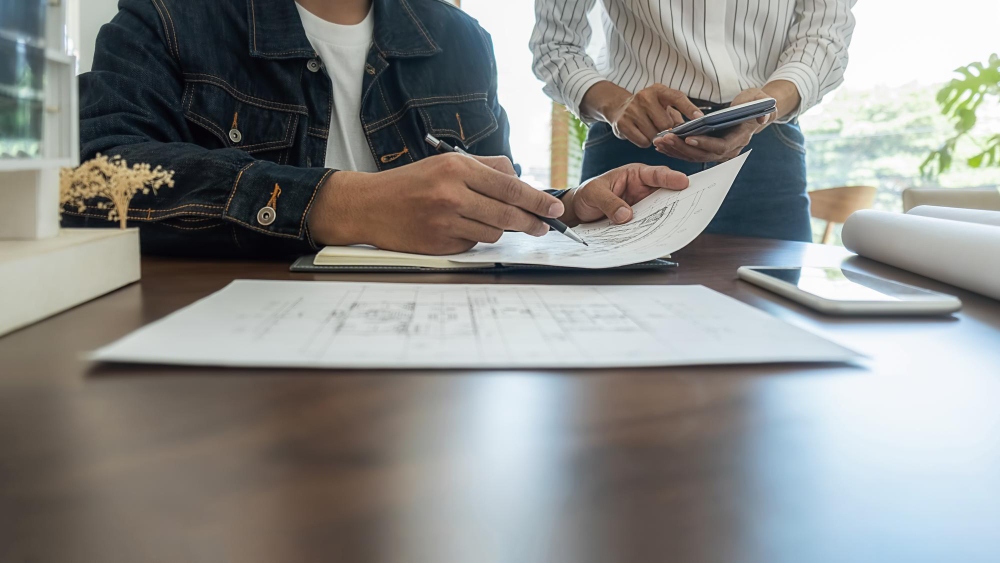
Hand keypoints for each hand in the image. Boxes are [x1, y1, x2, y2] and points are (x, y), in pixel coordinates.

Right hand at [308, 153, 563, 254]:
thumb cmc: (410, 182)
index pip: (509, 187)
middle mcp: (452, 193)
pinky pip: (473, 245)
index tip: (555, 208)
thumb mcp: (446, 162)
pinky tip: (460, 229)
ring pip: (493, 233)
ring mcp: (445, 222)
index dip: (537, 200)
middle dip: (532, 222)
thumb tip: (521, 180)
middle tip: (545, 226)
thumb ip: (486, 168)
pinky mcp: (439, 244)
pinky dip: (475, 238)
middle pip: (508, 214)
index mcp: (457, 168)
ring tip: (488, 221)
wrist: (369, 205)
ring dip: (500, 230)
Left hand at [559, 164, 689, 226]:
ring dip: (667, 218)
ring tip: (678, 225)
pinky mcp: (639, 221)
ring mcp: (643, 206)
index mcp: (634, 174)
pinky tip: (659, 237)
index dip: (670, 178)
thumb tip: (626, 216)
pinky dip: (654, 230)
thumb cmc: (587, 195)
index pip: (656, 174)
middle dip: (678, 199)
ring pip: (660, 211)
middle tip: (690, 206)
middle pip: (665, 194)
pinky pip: (650, 225)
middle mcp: (642, 189)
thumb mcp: (594, 194)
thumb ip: (609, 202)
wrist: (579, 212)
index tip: (684, 182)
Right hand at [581, 81, 703, 147]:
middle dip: (667, 130)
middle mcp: (644, 97)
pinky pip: (643, 141)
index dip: (689, 109)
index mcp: (658, 90)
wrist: (619, 108)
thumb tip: (692, 130)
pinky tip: (641, 134)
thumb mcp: (663, 106)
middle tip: (663, 130)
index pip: (677, 97)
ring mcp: (632, 110)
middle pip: (665, 123)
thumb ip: (678, 116)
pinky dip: (645, 142)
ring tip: (650, 130)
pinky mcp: (622, 123)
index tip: (700, 119)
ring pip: (654, 134)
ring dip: (655, 138)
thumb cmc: (648, 109)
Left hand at [653, 88, 775, 162]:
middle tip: (665, 139)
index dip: (704, 143)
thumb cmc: (754, 102)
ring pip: (694, 156)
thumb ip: (762, 107)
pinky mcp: (708, 151)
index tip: (688, 137)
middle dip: (683, 147)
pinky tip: (662, 144)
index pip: (720, 146)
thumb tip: (762, 117)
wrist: (752, 112)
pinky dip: (675, 150)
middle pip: (703, 154)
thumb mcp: (760, 100)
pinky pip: (690, 154)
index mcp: (739, 138)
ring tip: (659, 141)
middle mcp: (728, 150)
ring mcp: (717, 152)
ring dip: (675, 150)